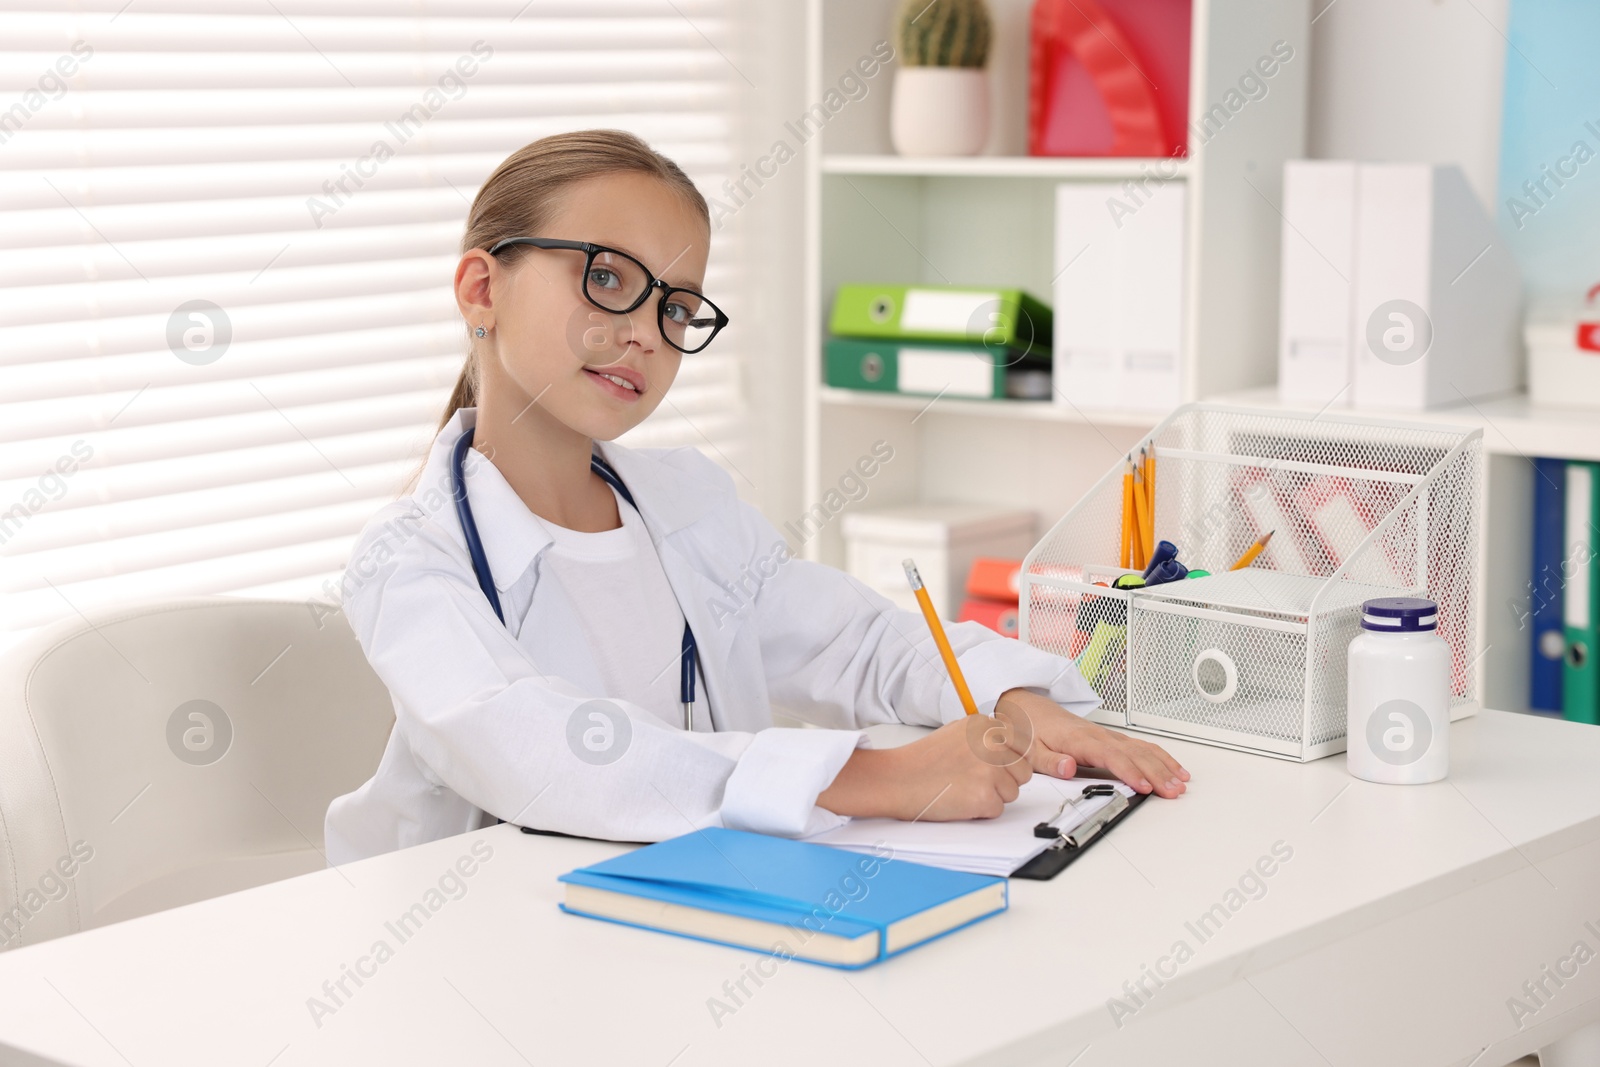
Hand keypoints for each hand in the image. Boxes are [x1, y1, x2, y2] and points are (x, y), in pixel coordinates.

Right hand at [816, 718, 1031, 821]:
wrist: (898, 779)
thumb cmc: (922, 760)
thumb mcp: (957, 732)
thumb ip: (985, 737)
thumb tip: (1010, 747)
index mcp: (986, 726)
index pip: (1023, 747)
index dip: (1009, 762)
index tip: (993, 767)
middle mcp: (993, 743)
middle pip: (1023, 771)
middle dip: (1004, 781)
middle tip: (974, 781)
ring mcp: (990, 770)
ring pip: (1012, 793)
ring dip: (992, 796)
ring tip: (963, 788)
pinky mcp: (985, 796)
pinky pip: (997, 810)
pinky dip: (980, 811)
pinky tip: (959, 800)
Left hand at [993, 687, 1189, 798]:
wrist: (1026, 706)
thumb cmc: (1030, 729)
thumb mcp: (1030, 749)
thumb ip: (1050, 761)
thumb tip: (1068, 768)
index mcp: (1080, 740)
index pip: (1110, 756)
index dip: (1130, 772)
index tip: (1145, 786)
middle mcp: (1099, 736)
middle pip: (1134, 754)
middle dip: (1156, 773)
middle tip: (1173, 791)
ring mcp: (1108, 736)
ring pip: (1142, 749)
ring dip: (1163, 766)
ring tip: (1180, 783)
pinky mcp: (1111, 738)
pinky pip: (1141, 746)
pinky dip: (1160, 757)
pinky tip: (1174, 768)